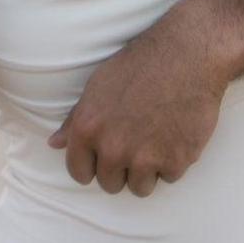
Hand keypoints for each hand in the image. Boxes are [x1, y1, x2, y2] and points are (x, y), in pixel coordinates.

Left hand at [46, 20, 227, 197]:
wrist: (188, 55)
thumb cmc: (141, 64)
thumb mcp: (98, 85)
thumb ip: (74, 120)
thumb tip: (55, 145)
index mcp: (88, 129)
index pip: (79, 173)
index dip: (92, 166)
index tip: (104, 159)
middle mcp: (112, 148)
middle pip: (110, 184)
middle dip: (122, 168)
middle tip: (137, 141)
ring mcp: (145, 158)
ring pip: (140, 187)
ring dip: (148, 170)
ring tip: (157, 139)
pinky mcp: (175, 161)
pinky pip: (169, 177)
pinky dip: (174, 161)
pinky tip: (176, 133)